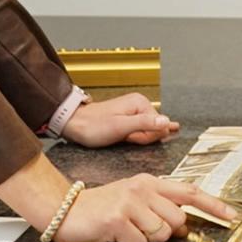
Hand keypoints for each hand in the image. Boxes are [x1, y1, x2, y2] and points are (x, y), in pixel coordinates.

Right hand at [52, 173, 237, 241]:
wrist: (66, 210)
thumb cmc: (101, 208)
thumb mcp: (134, 203)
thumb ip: (160, 211)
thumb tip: (184, 229)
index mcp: (149, 182)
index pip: (189, 191)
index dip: (213, 205)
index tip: (231, 216)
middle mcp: (142, 188)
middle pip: (176, 221)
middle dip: (164, 232)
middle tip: (140, 228)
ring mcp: (130, 203)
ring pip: (160, 235)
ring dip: (146, 240)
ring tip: (126, 230)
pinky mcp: (117, 219)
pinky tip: (116, 236)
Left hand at [61, 93, 180, 146]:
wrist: (75, 124)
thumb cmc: (94, 126)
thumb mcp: (120, 127)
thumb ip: (144, 124)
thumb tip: (166, 122)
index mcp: (141, 103)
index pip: (159, 127)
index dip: (146, 137)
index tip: (131, 137)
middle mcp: (140, 104)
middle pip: (154, 128)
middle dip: (141, 138)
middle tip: (124, 137)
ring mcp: (135, 111)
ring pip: (148, 131)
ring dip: (137, 138)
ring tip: (121, 136)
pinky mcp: (129, 118)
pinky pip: (143, 127)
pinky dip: (146, 132)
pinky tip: (165, 129)